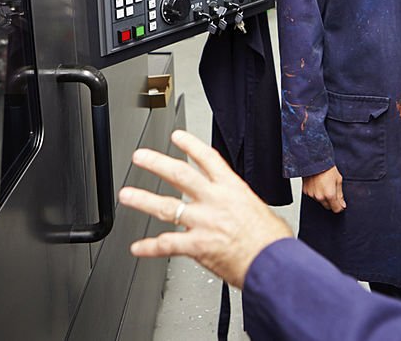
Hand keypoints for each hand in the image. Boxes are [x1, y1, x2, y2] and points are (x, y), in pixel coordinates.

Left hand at [119, 130, 292, 288]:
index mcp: (232, 188)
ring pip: (167, 206)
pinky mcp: (197, 245)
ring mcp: (203, 222)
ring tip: (127, 195)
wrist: (273, 264)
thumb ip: (242, 205)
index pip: (207, 158)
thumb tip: (241, 208)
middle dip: (156, 163)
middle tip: (141, 157)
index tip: (177, 137)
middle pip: (179, 174)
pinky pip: (167, 245)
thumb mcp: (261, 210)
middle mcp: (215, 201)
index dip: (190, 144)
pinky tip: (138, 247)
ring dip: (143, 199)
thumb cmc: (272, 242)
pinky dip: (150, 247)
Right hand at [303, 166, 345, 212]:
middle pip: (327, 207)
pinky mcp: (306, 191)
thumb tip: (342, 205)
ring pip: (320, 201)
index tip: (340, 203)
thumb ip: (340, 195)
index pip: (336, 209)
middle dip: (331, 202)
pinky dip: (315, 192)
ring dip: (323, 196)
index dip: (339, 206)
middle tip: (332, 191)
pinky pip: (312, 196)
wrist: (314, 160)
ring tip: (324, 184)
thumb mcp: (338, 180)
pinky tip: (317, 184)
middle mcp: (319, 197)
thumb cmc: (327, 168)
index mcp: (329, 195)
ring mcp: (311, 195)